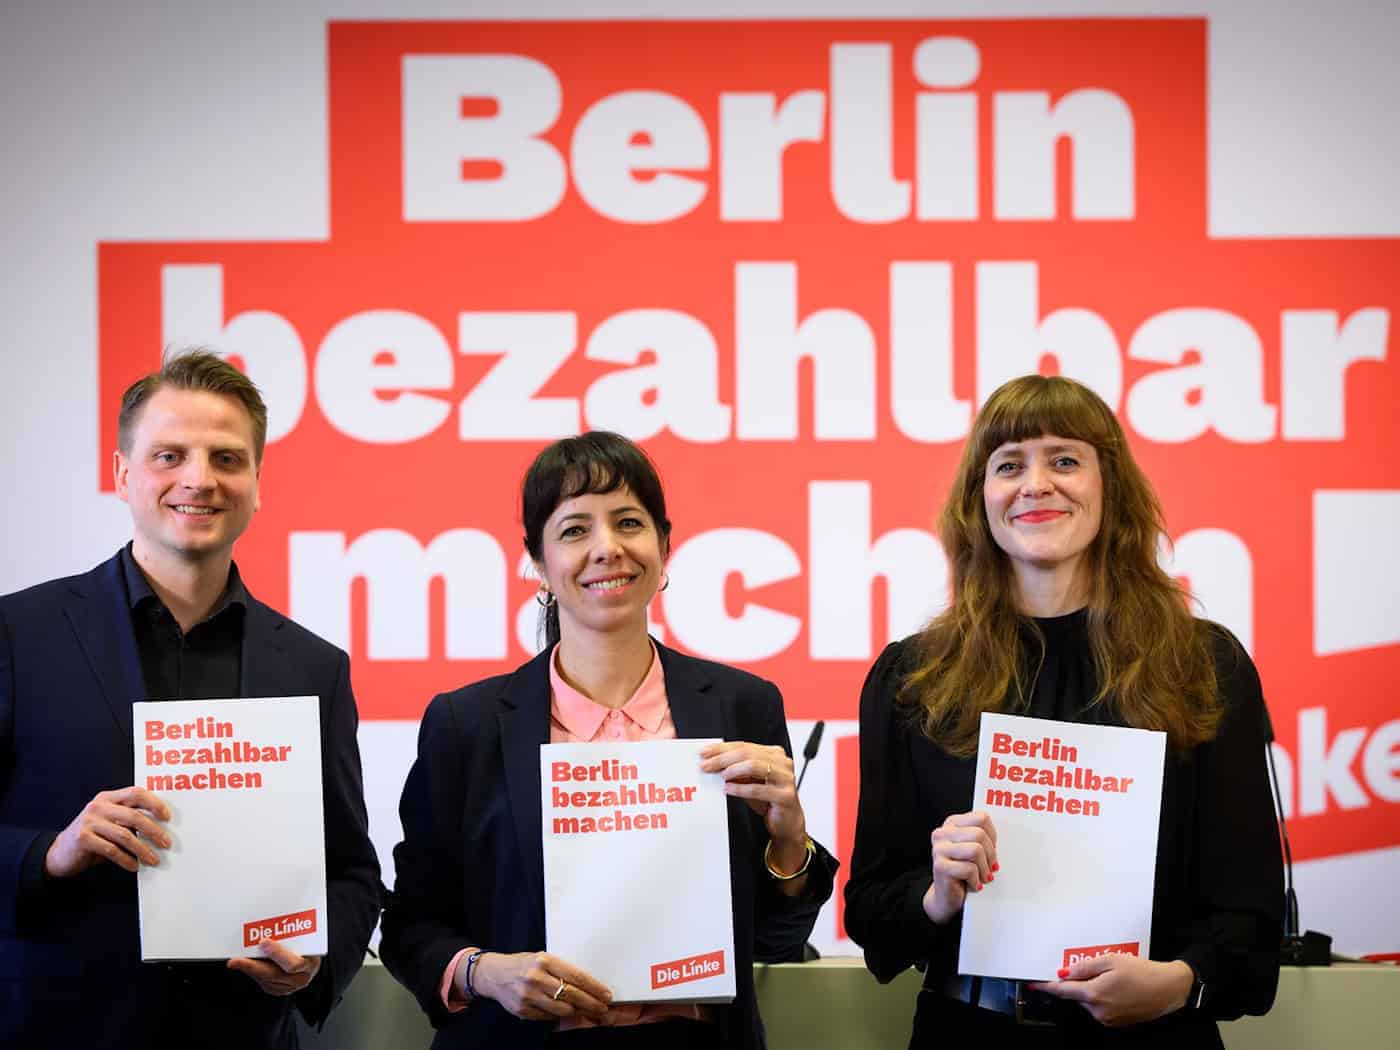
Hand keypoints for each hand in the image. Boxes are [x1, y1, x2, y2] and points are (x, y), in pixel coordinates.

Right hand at [45, 786, 170, 876]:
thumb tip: (161, 826)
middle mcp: (98, 806)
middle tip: (166, 843)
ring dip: (142, 849)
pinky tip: (135, 866)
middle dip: (153, 830)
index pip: (136, 793)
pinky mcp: (83, 839)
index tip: (167, 817)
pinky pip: (111, 850)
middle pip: (133, 815)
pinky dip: (126, 859)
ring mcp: (89, 822)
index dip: (154, 803)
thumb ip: (128, 818)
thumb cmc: (93, 836)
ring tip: (153, 859)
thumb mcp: (109, 821)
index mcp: (108, 797)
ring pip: (124, 835)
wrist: (59, 853)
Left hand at [227, 937, 322, 995]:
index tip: (263, 942)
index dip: (277, 954)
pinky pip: (264, 982)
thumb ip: (292, 933)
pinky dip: (253, 973)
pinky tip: (244, 964)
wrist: (312, 961)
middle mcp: (301, 978)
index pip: (293, 963)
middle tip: (237, 959)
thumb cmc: (309, 944)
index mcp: (310, 963)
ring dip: (249, 969)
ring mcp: (290, 987)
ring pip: (265, 979)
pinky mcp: (279, 990)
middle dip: (253, 966)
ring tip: (235, 961)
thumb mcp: (306, 938)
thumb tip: (272, 921)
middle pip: (274, 974)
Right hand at [473, 951, 611, 1021]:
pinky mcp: (522, 1010)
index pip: (576, 975)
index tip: (606, 994)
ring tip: (586, 1010)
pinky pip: (548, 1017)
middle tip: (602, 1008)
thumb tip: (588, 987)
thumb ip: (562, 971)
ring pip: (562, 1009)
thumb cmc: (523, 964)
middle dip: (591, 1003)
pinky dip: (559, 1015)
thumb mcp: (542, 959)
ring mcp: (528, 995)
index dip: (594, 987)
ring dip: (578, 1011)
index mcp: (544, 960)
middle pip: (572, 994)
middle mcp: (536, 977)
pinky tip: (565, 1011)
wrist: (493, 974)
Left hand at [700, 741, 806, 848]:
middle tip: (706, 765)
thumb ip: (737, 770)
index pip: (744, 746)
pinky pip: (758, 789)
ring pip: (754, 766)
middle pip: (747, 753)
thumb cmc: (768, 800)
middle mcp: (782, 763)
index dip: (722, 748)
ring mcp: (785, 778)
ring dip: (733, 769)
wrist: (787, 822)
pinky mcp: (785, 796)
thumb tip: (713, 762)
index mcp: (774, 754)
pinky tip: (728, 789)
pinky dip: (740, 788)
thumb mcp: (750, 781)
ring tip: (721, 775)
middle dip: (723, 758)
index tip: (705, 752)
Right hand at [921, 810, 996, 924]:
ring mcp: (939, 849)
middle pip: (979, 834)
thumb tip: (1002, 838)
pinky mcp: (940, 866)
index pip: (981, 818)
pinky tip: (973, 884)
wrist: (946, 897)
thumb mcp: (973, 849)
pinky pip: (969, 869)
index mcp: (952, 824)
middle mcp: (942, 833)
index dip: (993, 836)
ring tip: (983, 877)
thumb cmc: (963, 872)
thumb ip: (982, 838)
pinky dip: (976, 880)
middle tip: (991, 867)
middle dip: (991, 854)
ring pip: (976, 850)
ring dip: (984, 869)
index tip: (993, 849)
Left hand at [1032, 954, 1193, 1025]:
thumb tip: (1064, 973)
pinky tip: (1119, 987)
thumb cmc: (1142, 972)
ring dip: (1094, 989)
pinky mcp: (1117, 1022)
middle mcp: (1099, 1010)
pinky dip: (1104, 997)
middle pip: (1077, 995)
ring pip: (1090, 1001)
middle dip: (1080, 982)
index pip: (1063, 991)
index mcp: (1095, 994)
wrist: (1168, 989)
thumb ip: (1084, 967)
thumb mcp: (1110, 961)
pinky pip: (1101, 1008)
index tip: (1035, 983)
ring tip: (1114, 977)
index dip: (1048, 986)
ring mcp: (1108, 1019)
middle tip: (1099, 969)